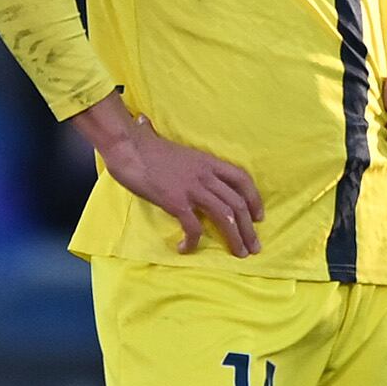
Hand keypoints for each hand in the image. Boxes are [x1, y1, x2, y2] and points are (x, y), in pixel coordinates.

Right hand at [86, 103, 262, 256]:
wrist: (127, 146)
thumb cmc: (144, 146)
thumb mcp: (175, 150)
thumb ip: (185, 156)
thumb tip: (155, 131)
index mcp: (208, 162)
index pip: (242, 179)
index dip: (255, 199)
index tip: (259, 217)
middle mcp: (205, 175)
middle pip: (238, 203)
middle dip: (249, 228)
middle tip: (254, 247)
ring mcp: (192, 188)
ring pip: (225, 216)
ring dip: (235, 238)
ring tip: (239, 254)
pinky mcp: (176, 202)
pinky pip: (193, 227)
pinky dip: (194, 241)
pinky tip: (187, 249)